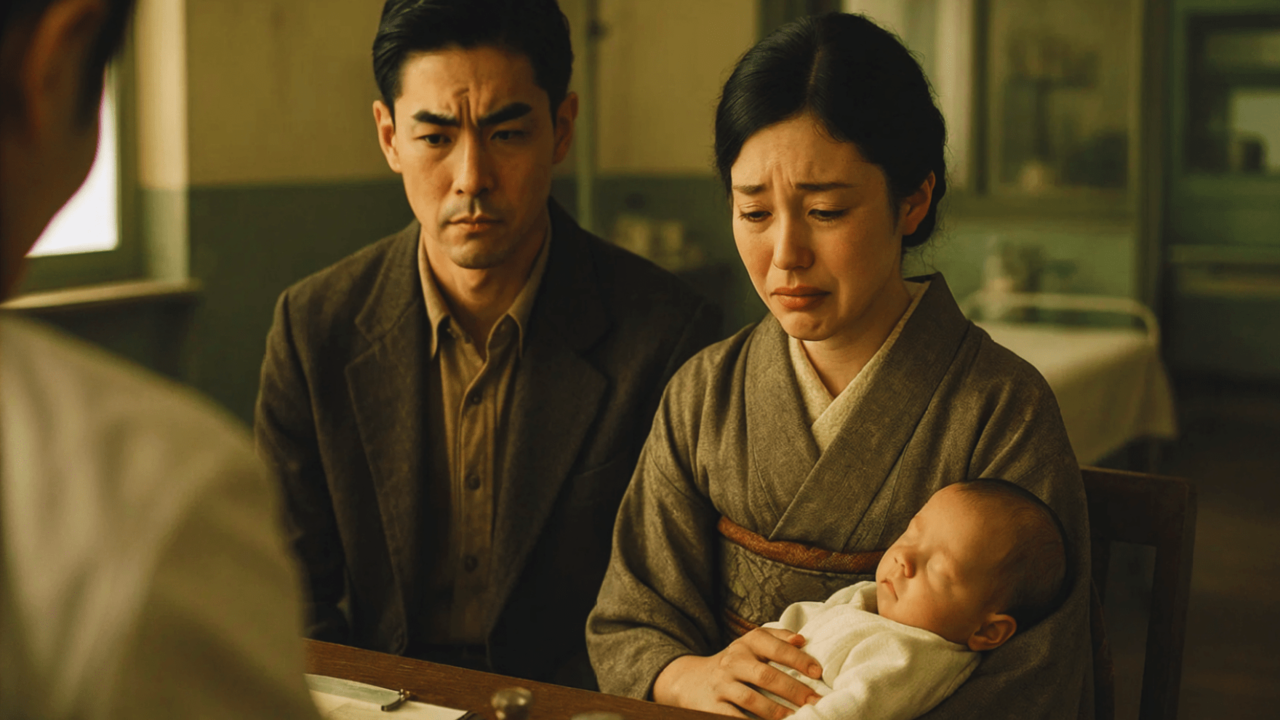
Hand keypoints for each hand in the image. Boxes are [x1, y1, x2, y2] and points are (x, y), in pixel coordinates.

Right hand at [652, 628, 822, 718]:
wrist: (692, 679)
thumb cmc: (736, 662)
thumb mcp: (752, 644)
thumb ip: (778, 638)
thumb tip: (802, 640)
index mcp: (747, 643)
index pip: (775, 647)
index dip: (798, 659)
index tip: (818, 672)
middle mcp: (733, 661)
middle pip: (765, 675)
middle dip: (793, 690)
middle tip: (815, 701)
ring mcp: (722, 684)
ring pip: (749, 698)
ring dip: (774, 711)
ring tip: (794, 718)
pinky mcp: (712, 705)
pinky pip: (732, 716)